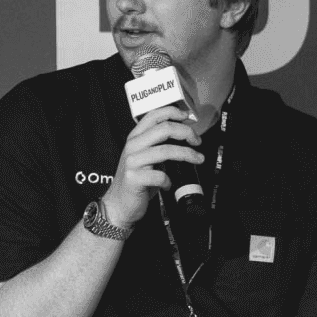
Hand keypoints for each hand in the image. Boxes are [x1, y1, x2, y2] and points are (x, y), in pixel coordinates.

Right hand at [101, 107, 202, 226]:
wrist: (119, 204)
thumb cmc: (136, 181)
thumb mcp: (146, 157)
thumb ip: (159, 145)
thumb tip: (185, 136)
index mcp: (135, 137)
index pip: (154, 115)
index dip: (173, 113)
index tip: (188, 118)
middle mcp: (133, 146)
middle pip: (164, 129)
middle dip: (186, 132)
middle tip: (197, 141)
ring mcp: (132, 162)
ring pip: (166, 150)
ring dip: (187, 154)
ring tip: (198, 159)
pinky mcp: (134, 178)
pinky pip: (160, 175)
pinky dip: (169, 181)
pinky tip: (169, 184)